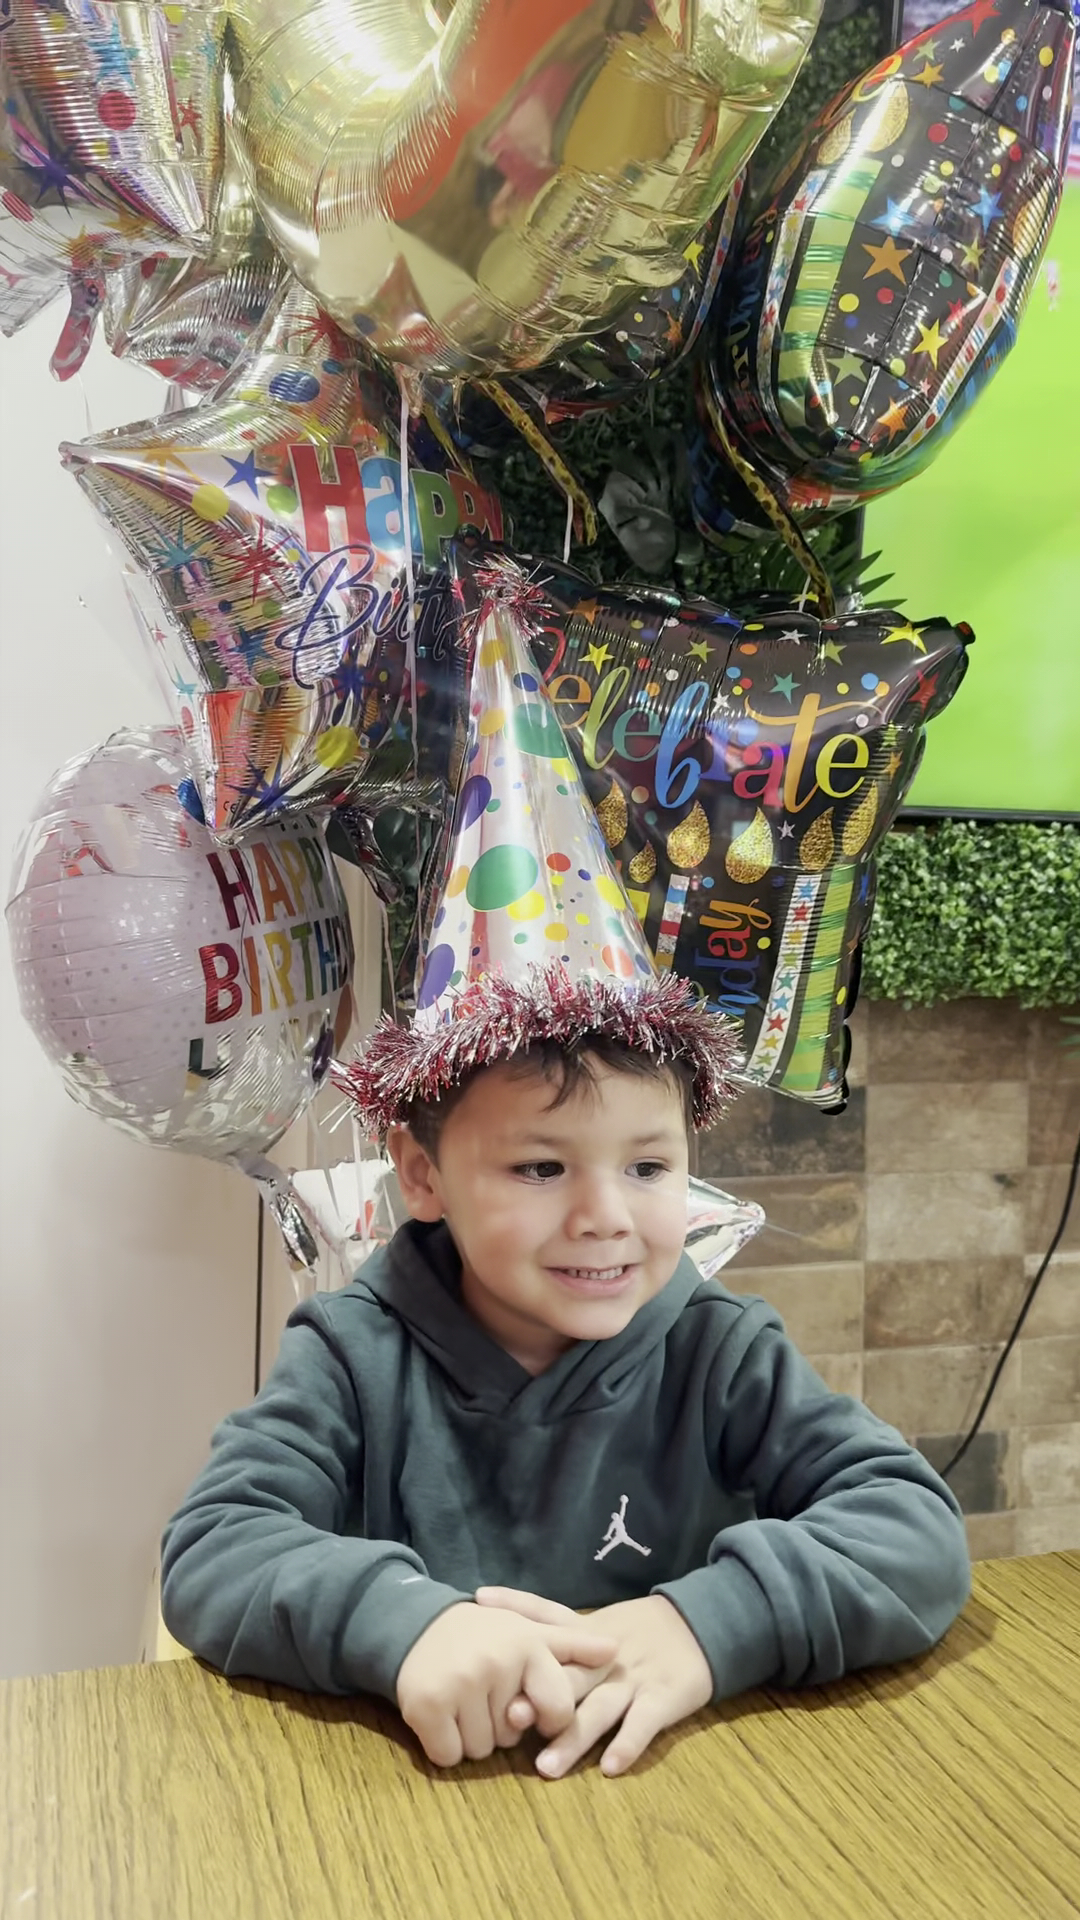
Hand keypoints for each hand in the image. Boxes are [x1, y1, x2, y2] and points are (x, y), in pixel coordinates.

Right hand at [395, 1602, 616, 1768]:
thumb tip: (615, 1651)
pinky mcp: (427, 1706)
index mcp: (527, 1646)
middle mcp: (496, 1663)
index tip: (530, 1707)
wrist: (417, 1624)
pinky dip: (445, 1746)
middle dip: (501, 1724)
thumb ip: (573, 1645)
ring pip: (481, 1750)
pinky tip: (442, 1716)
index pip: (558, 1710)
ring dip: (472, 1737)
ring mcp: (460, 1685)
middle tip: (485, 1692)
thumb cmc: (484, 1633)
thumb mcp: (530, 1632)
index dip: (548, 1719)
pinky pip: (448, 1756)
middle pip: (513, 1736)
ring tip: (463, 1701)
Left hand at [475, 1588, 712, 1777]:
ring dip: (573, 1738)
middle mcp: (604, 1655)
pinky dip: (628, 1744)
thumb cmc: (635, 1634)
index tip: (479, 1602)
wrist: (697, 1627)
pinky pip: (644, 1723)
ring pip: (600, 1709)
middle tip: (506, 1718)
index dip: (515, 1606)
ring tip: (547, 1767)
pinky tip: (610, 1767)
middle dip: (538, 1697)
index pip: (547, 1613)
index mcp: (587, 1633)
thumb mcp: (595, 1627)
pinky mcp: (664, 1697)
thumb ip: (555, 1636)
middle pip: (568, 1676)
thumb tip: (500, 1640)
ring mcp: (634, 1677)